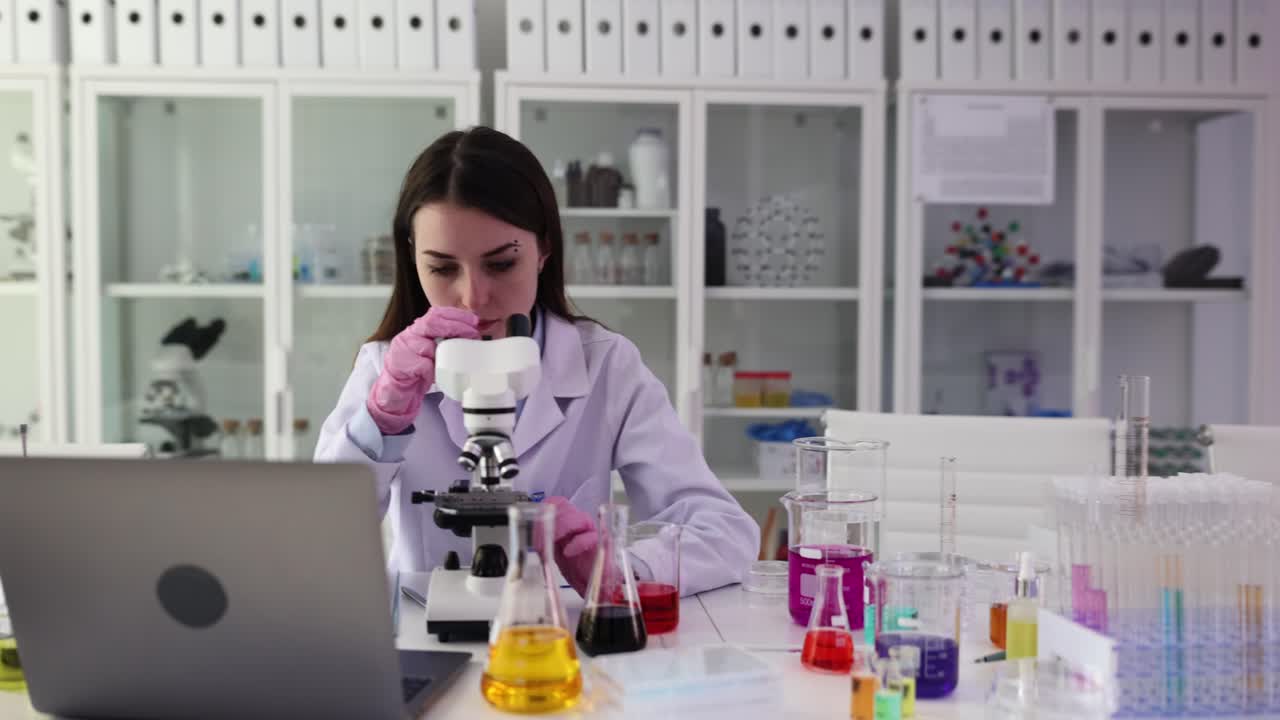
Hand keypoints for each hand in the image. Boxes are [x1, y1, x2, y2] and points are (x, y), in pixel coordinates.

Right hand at [366, 307, 479, 433]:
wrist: (395, 390)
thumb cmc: (417, 371)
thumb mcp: (431, 352)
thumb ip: (444, 341)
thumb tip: (472, 336)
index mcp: (416, 330)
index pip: (435, 314)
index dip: (456, 315)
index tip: (473, 321)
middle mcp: (408, 335)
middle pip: (431, 323)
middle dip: (455, 327)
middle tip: (472, 334)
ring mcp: (402, 349)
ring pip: (428, 346)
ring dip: (443, 354)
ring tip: (451, 362)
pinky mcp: (400, 365)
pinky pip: (423, 366)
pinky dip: (432, 372)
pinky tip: (433, 376)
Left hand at [543, 497, 599, 596]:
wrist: (597, 586)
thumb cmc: (577, 570)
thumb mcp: (554, 556)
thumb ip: (544, 544)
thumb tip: (530, 538)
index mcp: (568, 524)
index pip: (557, 503)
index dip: (545, 510)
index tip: (536, 523)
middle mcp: (580, 524)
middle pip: (566, 507)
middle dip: (551, 519)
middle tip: (542, 536)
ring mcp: (593, 532)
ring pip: (580, 517)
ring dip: (562, 527)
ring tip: (554, 540)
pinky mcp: (602, 545)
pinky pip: (590, 537)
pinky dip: (577, 544)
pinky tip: (568, 552)